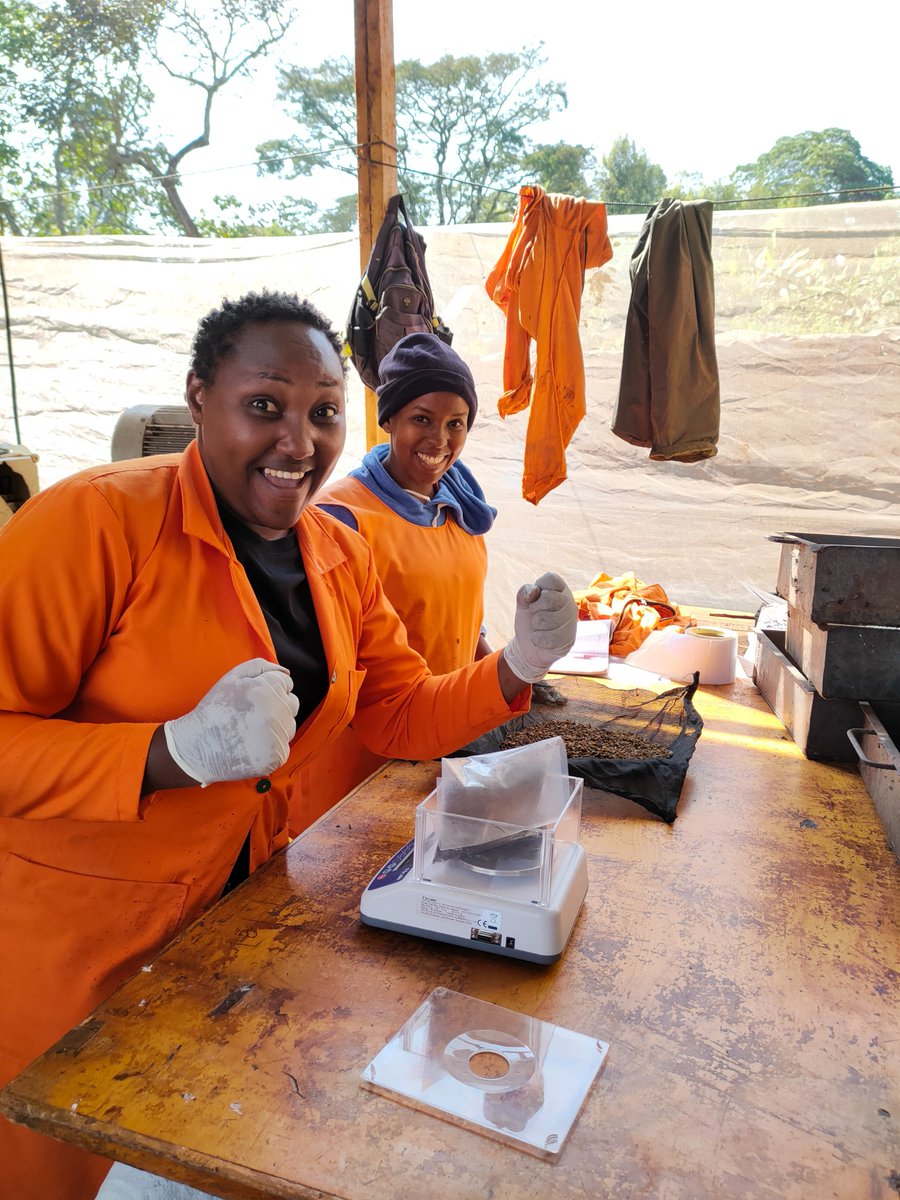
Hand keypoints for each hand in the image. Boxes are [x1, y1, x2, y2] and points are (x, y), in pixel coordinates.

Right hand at [163, 659, 299, 785]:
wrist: (197, 747)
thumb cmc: (214, 709)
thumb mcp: (231, 678)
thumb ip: (260, 667)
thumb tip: (286, 671)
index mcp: (266, 689)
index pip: (286, 682)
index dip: (269, 688)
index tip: (254, 698)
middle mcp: (276, 712)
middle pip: (292, 703)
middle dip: (276, 705)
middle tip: (252, 714)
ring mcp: (278, 736)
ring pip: (290, 725)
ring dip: (276, 726)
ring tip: (250, 730)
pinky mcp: (277, 757)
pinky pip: (283, 746)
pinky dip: (271, 746)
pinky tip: (251, 745)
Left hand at [501, 572, 577, 684]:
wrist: (528, 645)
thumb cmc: (529, 618)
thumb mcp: (523, 602)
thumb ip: (525, 592)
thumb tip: (534, 592)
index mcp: (561, 591)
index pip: (551, 579)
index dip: (539, 587)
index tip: (535, 597)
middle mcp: (570, 605)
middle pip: (549, 598)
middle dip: (535, 608)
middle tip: (535, 614)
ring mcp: (571, 624)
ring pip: (548, 619)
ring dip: (535, 624)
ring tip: (537, 627)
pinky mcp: (568, 641)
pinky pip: (548, 638)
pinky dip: (537, 639)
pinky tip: (538, 639)